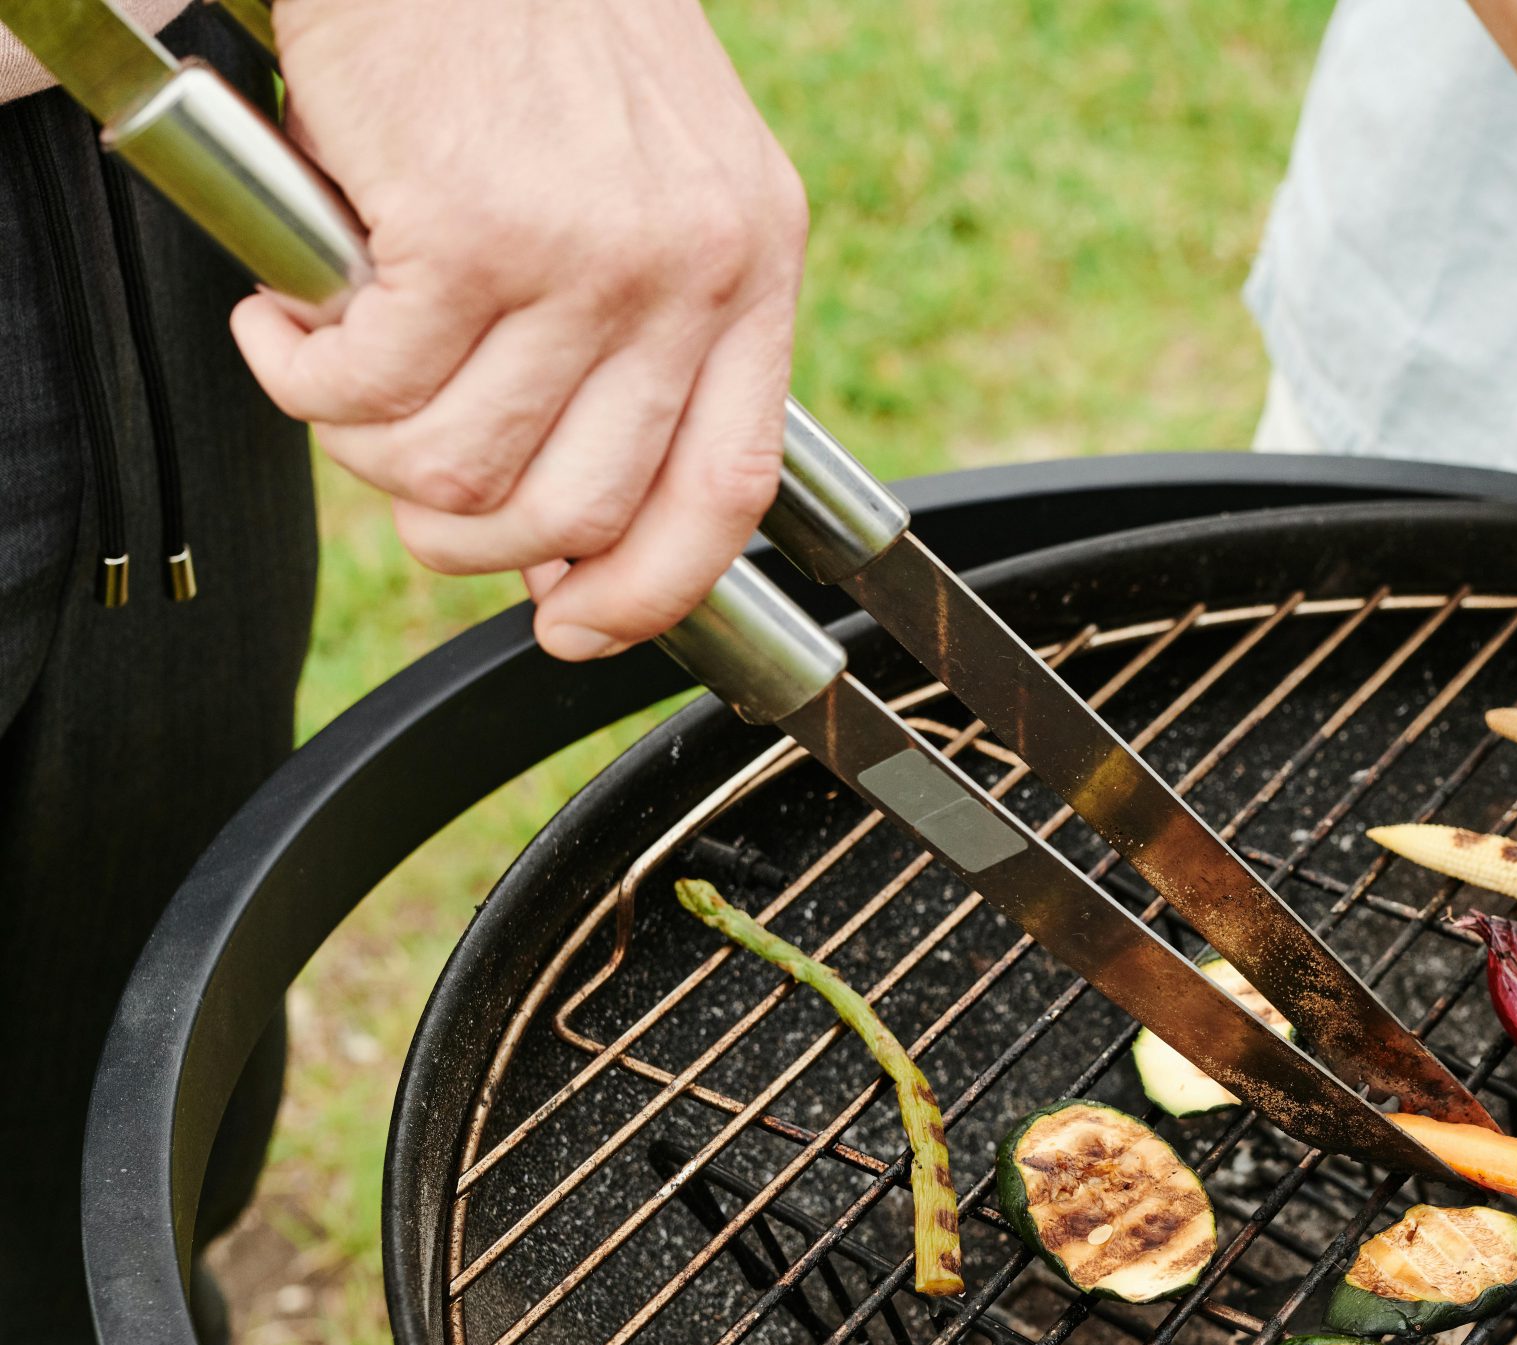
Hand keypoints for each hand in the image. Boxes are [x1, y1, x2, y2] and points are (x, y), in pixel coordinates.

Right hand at [232, 0, 807, 659]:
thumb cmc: (531, 27)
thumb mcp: (648, 182)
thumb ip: (634, 339)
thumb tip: (570, 526)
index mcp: (748, 264)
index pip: (726, 491)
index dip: (647, 592)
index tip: (575, 629)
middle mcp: (686, 270)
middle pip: (574, 509)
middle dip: (459, 529)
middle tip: (395, 462)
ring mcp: (585, 256)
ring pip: (459, 467)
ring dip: (363, 445)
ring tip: (333, 362)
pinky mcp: (468, 229)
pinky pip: (367, 387)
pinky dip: (298, 371)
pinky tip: (285, 311)